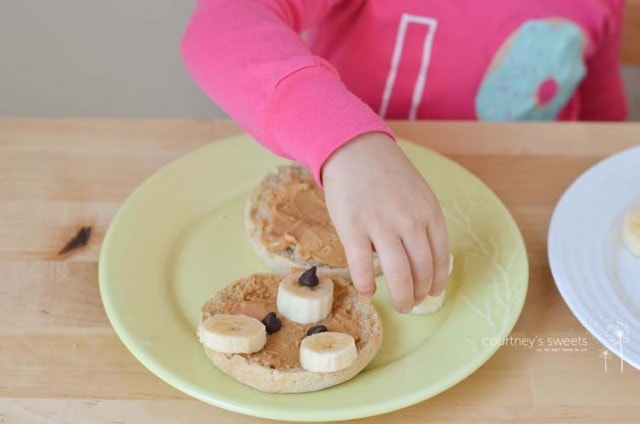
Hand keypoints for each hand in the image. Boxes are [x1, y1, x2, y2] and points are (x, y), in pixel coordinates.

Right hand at [322, 132, 449, 312]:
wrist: (354, 150)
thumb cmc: (386, 174)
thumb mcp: (417, 193)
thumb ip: (423, 222)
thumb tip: (422, 260)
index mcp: (429, 212)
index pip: (440, 258)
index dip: (437, 281)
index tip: (432, 292)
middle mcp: (410, 220)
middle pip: (421, 270)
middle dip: (419, 294)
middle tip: (412, 303)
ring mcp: (381, 224)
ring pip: (398, 274)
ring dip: (402, 296)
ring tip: (400, 304)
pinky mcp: (353, 227)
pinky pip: (362, 267)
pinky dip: (366, 285)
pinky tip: (368, 292)